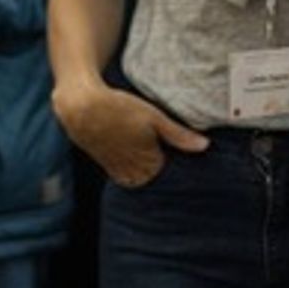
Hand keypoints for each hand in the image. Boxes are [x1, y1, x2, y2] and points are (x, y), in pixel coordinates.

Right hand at [52, 82, 208, 187]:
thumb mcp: (155, 118)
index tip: (177, 148)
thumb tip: (205, 146)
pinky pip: (123, 174)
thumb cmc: (122, 110)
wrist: (83, 109)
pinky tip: (131, 151)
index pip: (170, 172)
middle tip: (160, 146)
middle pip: (154, 178)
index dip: (175, 157)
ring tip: (144, 147)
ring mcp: (118, 171)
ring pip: (138, 177)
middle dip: (160, 165)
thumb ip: (179, 136)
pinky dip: (129, 166)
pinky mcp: (106, 165)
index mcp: (150, 164)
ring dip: (143, 167)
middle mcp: (134, 173)